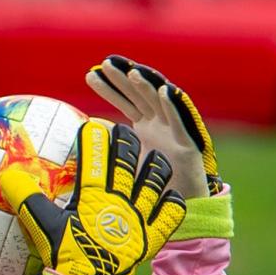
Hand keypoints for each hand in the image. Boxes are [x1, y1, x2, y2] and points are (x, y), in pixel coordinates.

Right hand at [0, 119, 185, 274]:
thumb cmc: (66, 257)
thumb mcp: (43, 227)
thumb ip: (27, 199)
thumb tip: (7, 176)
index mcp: (93, 197)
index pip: (95, 157)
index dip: (94, 137)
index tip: (93, 126)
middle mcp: (119, 202)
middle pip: (129, 159)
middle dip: (126, 141)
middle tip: (123, 134)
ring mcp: (138, 218)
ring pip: (156, 179)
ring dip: (156, 167)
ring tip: (154, 159)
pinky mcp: (151, 237)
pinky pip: (171, 214)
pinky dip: (172, 203)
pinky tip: (170, 197)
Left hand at [86, 57, 221, 198]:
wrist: (180, 211)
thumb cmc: (152, 191)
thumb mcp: (123, 168)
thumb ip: (108, 150)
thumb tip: (85, 138)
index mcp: (144, 127)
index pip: (124, 101)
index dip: (109, 88)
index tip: (90, 75)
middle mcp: (159, 124)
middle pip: (140, 95)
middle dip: (124, 78)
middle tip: (106, 64)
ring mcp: (175, 132)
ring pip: (160, 103)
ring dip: (148, 86)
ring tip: (133, 72)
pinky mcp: (190, 145)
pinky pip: (182, 122)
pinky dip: (175, 106)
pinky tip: (165, 91)